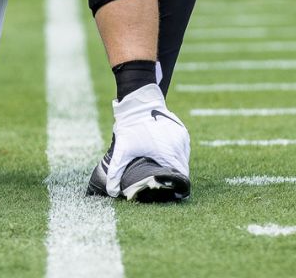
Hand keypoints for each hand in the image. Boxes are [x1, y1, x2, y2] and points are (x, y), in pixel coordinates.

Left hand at [105, 83, 189, 197]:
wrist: (138, 103)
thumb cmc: (131, 127)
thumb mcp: (122, 150)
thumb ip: (116, 172)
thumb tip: (111, 192)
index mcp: (168, 153)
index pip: (180, 176)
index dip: (176, 185)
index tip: (170, 190)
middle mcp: (179, 145)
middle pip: (183, 168)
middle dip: (176, 176)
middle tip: (164, 182)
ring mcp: (182, 136)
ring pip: (184, 158)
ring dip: (178, 165)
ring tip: (166, 170)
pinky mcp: (182, 130)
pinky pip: (184, 147)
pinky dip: (178, 154)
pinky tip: (168, 156)